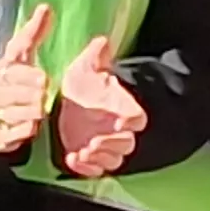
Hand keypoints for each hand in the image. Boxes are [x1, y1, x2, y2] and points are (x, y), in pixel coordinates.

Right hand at [0, 3, 54, 154]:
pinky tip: (25, 124)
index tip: (41, 79)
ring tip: (31, 109)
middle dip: (39, 96)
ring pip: (31, 113)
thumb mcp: (16, 56)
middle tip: (37, 97)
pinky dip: (28, 129)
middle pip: (33, 95)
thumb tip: (46, 7)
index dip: (35, 77)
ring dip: (36, 113)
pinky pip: (24, 132)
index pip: (27, 74)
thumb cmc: (5, 81)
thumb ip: (32, 33)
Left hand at [53, 35, 147, 176]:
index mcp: (124, 109)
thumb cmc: (84, 84)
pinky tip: (72, 159)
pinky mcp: (91, 158)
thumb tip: (102, 40)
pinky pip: (95, 170)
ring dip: (99, 159)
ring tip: (82, 153)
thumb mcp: (87, 66)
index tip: (119, 121)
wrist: (71, 102)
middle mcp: (118, 130)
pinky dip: (86, 169)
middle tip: (94, 142)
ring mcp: (105, 146)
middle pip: (126, 144)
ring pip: (113, 160)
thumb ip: (96, 55)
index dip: (131, 122)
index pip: (137, 119)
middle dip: (111, 145)